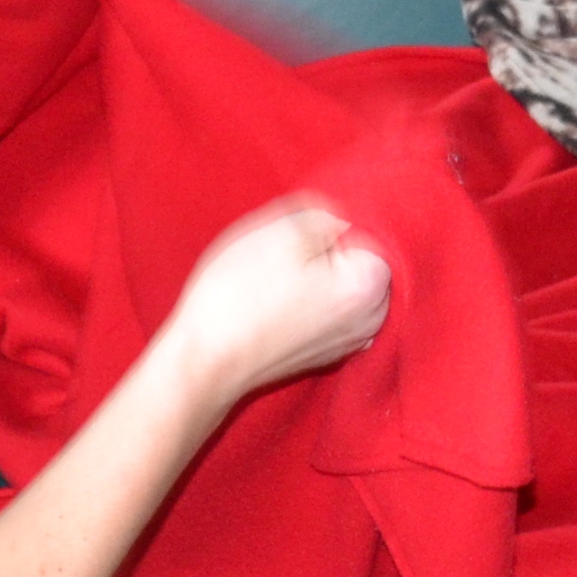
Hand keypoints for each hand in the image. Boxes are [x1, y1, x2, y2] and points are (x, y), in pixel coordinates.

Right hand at [164, 197, 391, 404]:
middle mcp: (371, 320)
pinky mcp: (324, 353)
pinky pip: (330, 310)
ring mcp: (349, 341)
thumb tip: (344, 215)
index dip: (334, 218)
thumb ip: (328, 212)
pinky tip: (277, 298)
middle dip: (330, 247)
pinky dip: (311, 298)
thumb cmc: (240, 295)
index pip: (372, 229)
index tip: (300, 225)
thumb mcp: (282, 230)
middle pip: (361, 259)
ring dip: (318, 272)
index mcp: (370, 286)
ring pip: (344, 284)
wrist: (204, 363)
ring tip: (277, 275)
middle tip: (285, 247)